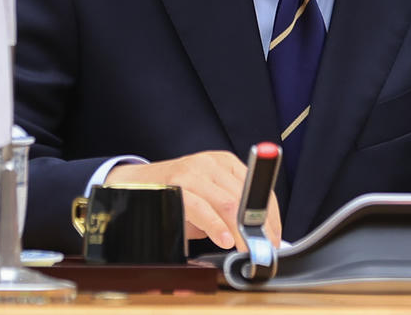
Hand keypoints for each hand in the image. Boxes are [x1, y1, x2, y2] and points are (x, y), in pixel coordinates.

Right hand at [103, 149, 280, 250]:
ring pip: (227, 202)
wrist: (136, 184)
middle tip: (263, 247)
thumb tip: (255, 235)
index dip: (270, 214)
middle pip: (245, 196)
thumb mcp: (208, 197)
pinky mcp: (176, 185)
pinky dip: (216, 227)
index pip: (258, 187)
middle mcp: (211, 163)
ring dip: (240, 231)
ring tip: (246, 248)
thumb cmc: (176, 193)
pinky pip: (201, 208)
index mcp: (226, 162)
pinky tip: (224, 240)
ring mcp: (193, 171)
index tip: (275, 236)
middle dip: (257, 226)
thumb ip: (230, 210)